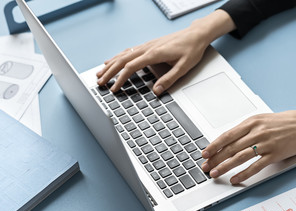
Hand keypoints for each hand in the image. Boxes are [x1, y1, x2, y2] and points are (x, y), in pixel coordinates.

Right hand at [96, 10, 235, 94]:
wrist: (196, 34)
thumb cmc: (191, 49)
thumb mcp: (184, 67)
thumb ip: (169, 80)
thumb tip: (156, 91)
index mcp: (154, 54)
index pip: (131, 67)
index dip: (120, 79)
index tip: (113, 88)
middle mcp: (147, 48)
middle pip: (122, 60)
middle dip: (109, 72)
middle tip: (99, 82)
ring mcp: (146, 45)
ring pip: (123, 54)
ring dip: (110, 64)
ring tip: (100, 73)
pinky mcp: (148, 45)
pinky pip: (128, 51)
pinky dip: (118, 57)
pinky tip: (112, 60)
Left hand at [201, 109, 295, 184]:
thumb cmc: (282, 122)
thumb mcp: (260, 120)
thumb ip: (244, 130)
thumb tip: (225, 141)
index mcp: (250, 123)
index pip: (227, 136)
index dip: (214, 146)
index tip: (204, 153)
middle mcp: (256, 133)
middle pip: (230, 148)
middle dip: (215, 158)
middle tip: (206, 166)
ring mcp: (265, 144)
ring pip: (240, 157)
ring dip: (225, 167)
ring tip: (215, 173)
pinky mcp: (274, 155)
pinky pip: (255, 166)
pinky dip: (244, 174)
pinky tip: (235, 179)